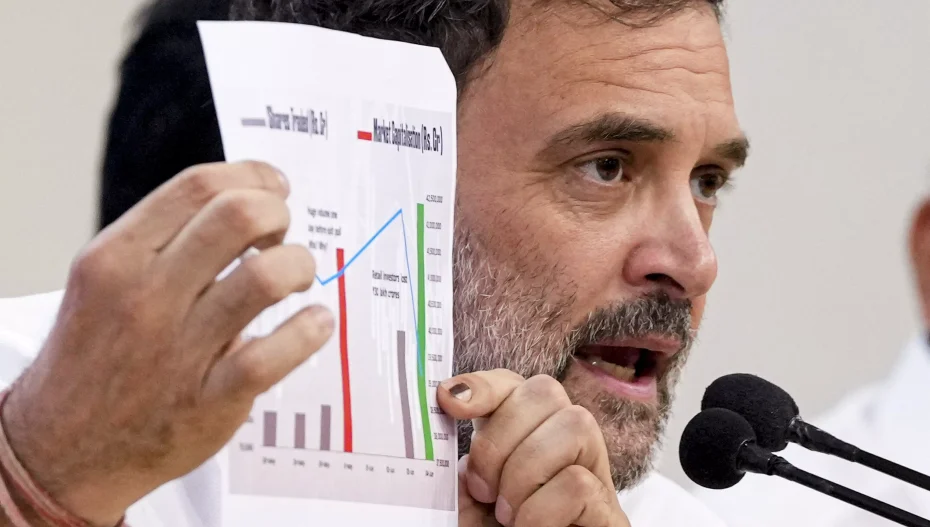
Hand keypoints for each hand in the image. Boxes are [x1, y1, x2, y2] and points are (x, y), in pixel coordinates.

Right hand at [2, 162, 333, 524]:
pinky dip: (310, 329)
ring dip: (299, 266)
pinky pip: (275, 353)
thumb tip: (240, 198)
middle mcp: (145, 296)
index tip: (273, 187)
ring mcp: (178, 350)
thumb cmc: (97, 355)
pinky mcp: (210, 399)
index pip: (199, 187)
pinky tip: (315, 322)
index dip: (252, 177)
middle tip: (281, 236)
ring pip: (265, 278)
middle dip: (278, 214)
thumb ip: (162, 240)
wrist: (62, 449)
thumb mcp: (105, 282)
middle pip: (238, 217)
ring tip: (296, 278)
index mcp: (117, 257)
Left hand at [439, 370, 630, 526]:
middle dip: (502, 436)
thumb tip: (444, 405)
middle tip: (483, 487)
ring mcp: (594, 476)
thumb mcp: (466, 504)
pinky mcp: (609, 515)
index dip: (485, 384)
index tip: (450, 404)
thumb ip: (459, 466)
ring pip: (574, 425)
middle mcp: (565, 448)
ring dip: (525, 471)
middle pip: (547, 391)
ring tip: (510, 514)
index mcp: (526, 439)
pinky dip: (541, 509)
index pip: (516, 384)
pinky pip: (579, 484)